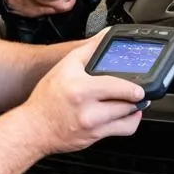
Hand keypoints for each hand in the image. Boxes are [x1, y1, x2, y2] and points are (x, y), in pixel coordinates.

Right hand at [25, 32, 144, 153]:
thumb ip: (89, 49)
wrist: (34, 128)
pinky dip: (130, 122)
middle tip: (137, 92)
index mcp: (81, 89)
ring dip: (134, 109)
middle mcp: (88, 110)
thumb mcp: (65, 67)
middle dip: (136, 97)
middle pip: (126, 103)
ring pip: (128, 118)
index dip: (133, 87)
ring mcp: (93, 126)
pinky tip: (126, 115)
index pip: (117, 86)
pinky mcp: (95, 138)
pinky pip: (122, 131)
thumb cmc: (47, 98)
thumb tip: (106, 35)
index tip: (138, 87)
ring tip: (132, 102)